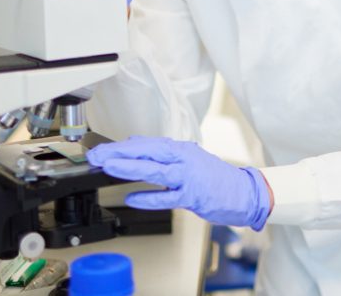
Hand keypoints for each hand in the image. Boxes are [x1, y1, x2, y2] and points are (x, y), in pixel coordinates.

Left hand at [86, 136, 271, 230]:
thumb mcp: (189, 159)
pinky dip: (148, 197)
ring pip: (155, 170)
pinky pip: (167, 197)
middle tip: (97, 155)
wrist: (243, 192)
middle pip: (148, 151)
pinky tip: (130, 198)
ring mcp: (188, 177)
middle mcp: (184, 158)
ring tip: (109, 167)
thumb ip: (163, 154)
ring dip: (130, 168)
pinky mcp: (193, 196)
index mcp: (181, 149)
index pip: (147, 143)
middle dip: (120, 153)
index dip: (122, 146)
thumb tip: (135, 144)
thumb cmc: (215, 177)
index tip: (102, 149)